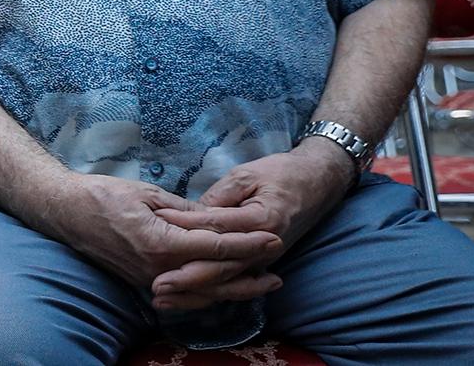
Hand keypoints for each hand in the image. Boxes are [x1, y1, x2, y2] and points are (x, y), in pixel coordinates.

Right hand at [38, 173, 283, 304]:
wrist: (65, 212)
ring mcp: (151, 280)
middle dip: (252, 267)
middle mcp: (158, 270)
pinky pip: (188, 293)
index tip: (274, 237)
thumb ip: (186, 212)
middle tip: (280, 257)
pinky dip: (213, 293)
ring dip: (239, 287)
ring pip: (205, 292)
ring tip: (268, 282)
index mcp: (161, 244)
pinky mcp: (145, 282)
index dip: (248, 243)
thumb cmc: (102, 196)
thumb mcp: (148, 194)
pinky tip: (229, 288)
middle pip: (216, 277)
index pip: (216, 247)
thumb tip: (217, 220)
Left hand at [147, 143, 350, 310]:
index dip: (185, 229)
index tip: (157, 229)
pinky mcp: (260, 263)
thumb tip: (192, 214)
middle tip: (156, 284)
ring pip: (227, 282)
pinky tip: (187, 299)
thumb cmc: (281, 174)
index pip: (217, 231)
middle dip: (188, 278)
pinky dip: (210, 292)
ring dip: (195, 293)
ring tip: (163, 299)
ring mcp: (264, 260)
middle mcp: (264, 248)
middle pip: (222, 268)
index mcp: (261, 222)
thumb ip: (220, 196)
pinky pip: (233, 281)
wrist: (317, 183)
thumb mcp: (246, 175)